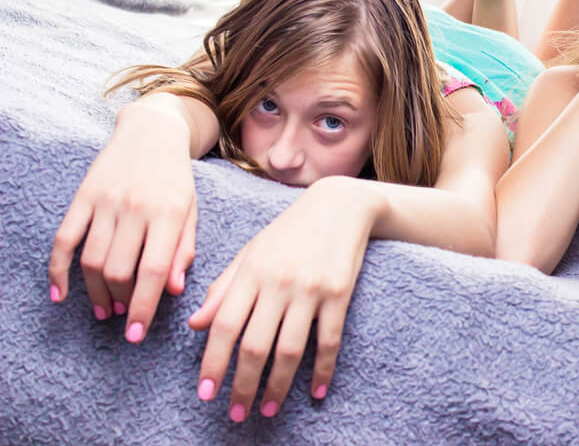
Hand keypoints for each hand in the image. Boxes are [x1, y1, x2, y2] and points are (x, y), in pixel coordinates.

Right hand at [49, 102, 196, 340]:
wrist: (151, 132)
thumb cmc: (176, 179)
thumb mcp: (191, 210)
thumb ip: (184, 249)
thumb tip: (173, 291)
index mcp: (170, 213)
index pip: (154, 270)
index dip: (144, 306)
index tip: (136, 334)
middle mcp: (136, 207)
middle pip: (119, 269)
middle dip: (118, 301)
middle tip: (121, 315)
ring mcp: (106, 201)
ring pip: (91, 259)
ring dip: (93, 292)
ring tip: (102, 308)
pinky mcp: (83, 196)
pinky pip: (64, 238)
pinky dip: (57, 269)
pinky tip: (60, 293)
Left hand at [188, 176, 380, 420]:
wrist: (339, 206)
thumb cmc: (289, 231)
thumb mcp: (251, 252)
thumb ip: (222, 288)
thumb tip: (196, 326)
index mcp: (251, 272)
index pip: (224, 325)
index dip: (212, 362)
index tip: (205, 393)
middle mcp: (278, 282)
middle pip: (255, 345)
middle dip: (243, 385)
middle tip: (235, 414)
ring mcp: (310, 289)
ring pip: (289, 350)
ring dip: (277, 387)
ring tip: (268, 410)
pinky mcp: (339, 294)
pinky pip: (328, 341)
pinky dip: (322, 369)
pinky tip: (316, 391)